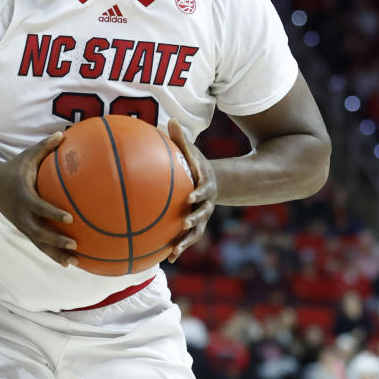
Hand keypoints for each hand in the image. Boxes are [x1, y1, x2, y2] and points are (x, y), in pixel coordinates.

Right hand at [0, 132, 77, 266]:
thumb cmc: (14, 168)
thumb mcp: (27, 156)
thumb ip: (44, 147)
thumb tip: (63, 134)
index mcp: (24, 196)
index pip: (39, 207)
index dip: (53, 214)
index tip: (70, 218)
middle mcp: (22, 214)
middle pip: (39, 231)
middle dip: (56, 240)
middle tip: (74, 244)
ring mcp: (22, 224)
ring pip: (39, 243)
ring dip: (56, 254)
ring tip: (74, 263)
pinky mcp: (24, 230)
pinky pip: (39, 244)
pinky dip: (52, 254)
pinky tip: (68, 263)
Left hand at [166, 118, 217, 262]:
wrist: (211, 182)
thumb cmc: (195, 164)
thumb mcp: (192, 150)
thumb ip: (181, 139)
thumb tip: (170, 119)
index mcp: (205, 185)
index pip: (204, 190)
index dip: (199, 194)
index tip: (191, 197)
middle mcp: (206, 204)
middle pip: (203, 214)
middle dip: (194, 220)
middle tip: (183, 223)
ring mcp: (202, 217)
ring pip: (196, 232)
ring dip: (186, 241)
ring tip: (174, 251)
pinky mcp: (195, 227)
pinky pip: (187, 240)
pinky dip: (179, 248)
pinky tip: (166, 259)